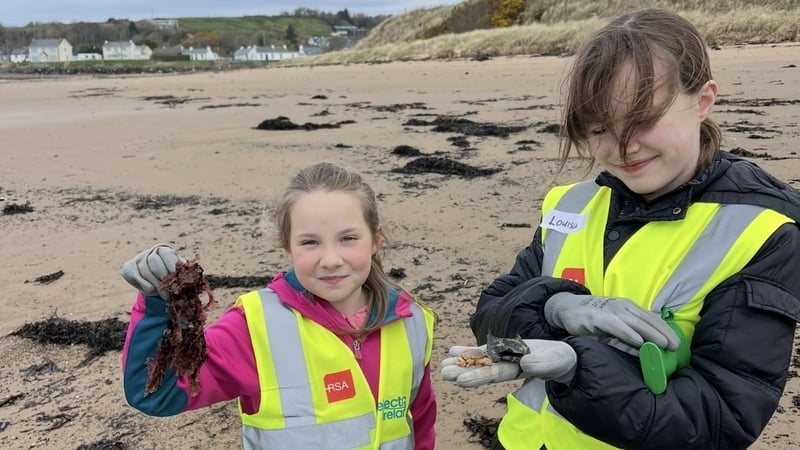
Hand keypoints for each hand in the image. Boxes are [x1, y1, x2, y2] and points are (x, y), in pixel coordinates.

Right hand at [120, 244, 183, 299]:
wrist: (155, 285)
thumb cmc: (172, 279)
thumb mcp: (179, 275)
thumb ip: (184, 274)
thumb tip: (195, 277)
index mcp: (164, 250)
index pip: (167, 254)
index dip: (172, 265)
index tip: (178, 278)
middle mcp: (150, 252)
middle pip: (154, 262)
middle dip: (163, 277)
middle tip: (171, 291)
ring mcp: (138, 258)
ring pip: (145, 270)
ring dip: (156, 285)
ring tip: (166, 296)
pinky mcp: (128, 267)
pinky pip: (135, 276)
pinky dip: (145, 285)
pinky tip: (152, 291)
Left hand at [440, 340, 576, 386]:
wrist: (563, 357)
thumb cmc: (561, 360)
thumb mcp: (555, 361)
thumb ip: (542, 363)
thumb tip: (525, 362)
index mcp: (517, 370)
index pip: (495, 374)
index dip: (478, 376)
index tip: (461, 380)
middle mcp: (507, 365)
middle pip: (482, 369)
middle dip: (463, 371)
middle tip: (444, 372)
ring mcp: (503, 358)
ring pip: (479, 360)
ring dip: (461, 361)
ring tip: (443, 364)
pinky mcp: (503, 350)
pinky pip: (483, 351)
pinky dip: (468, 351)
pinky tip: (453, 350)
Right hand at [544, 292, 679, 350]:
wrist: (568, 308)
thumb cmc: (593, 319)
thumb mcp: (614, 328)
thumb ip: (629, 338)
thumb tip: (646, 351)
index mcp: (629, 308)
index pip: (651, 318)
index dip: (665, 330)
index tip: (677, 342)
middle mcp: (623, 307)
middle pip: (647, 320)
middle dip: (662, 333)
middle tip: (676, 346)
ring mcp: (611, 311)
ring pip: (635, 322)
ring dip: (651, 333)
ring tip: (663, 344)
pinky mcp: (598, 317)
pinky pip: (616, 326)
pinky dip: (628, 333)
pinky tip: (638, 341)